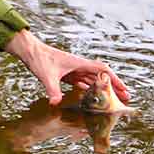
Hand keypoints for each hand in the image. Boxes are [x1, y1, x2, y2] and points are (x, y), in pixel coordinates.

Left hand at [5, 29, 129, 105]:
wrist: (29, 51)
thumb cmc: (39, 59)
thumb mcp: (46, 76)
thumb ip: (52, 90)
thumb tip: (55, 103)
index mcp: (79, 63)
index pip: (102, 70)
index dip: (115, 79)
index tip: (124, 89)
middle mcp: (79, 66)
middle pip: (100, 76)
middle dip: (113, 86)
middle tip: (125, 98)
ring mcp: (73, 70)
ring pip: (92, 79)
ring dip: (102, 88)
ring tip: (112, 100)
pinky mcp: (66, 74)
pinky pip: (82, 82)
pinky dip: (89, 89)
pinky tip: (92, 97)